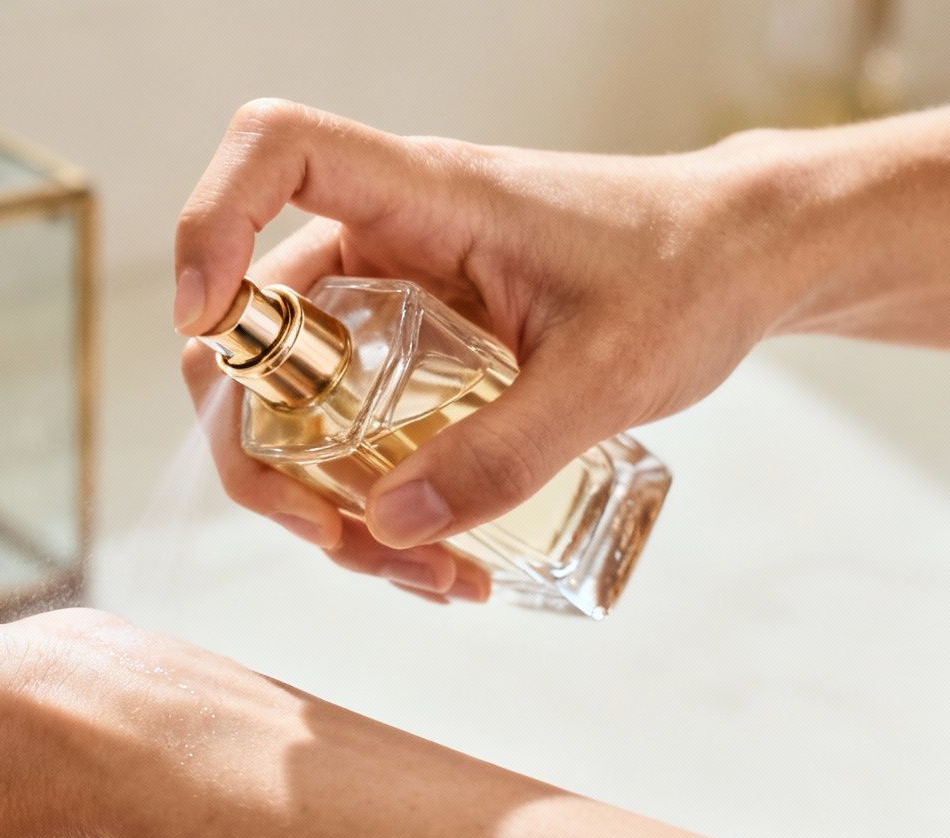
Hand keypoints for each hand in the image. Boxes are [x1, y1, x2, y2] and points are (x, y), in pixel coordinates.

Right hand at [173, 101, 802, 598]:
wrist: (744, 264)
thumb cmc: (689, 275)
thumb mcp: (614, 375)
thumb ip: (508, 452)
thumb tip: (390, 525)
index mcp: (423, 198)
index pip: (275, 151)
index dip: (211, 223)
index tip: (206, 323)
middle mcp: (382, 242)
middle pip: (247, 328)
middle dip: (260, 450)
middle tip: (326, 533)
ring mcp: (386, 301)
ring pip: (288, 401)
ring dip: (318, 500)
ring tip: (421, 574)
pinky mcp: (407, 354)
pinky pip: (343, 428)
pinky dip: (365, 502)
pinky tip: (432, 556)